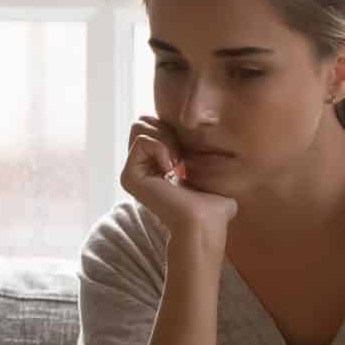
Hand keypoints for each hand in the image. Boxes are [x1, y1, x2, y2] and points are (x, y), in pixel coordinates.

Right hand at [120, 113, 236, 243]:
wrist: (205, 222)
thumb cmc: (213, 204)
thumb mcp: (210, 172)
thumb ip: (204, 158)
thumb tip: (215, 152)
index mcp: (155, 164)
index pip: (154, 124)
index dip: (173, 128)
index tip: (189, 153)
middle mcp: (140, 167)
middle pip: (142, 121)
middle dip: (167, 130)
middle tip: (182, 157)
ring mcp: (132, 172)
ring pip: (139, 127)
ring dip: (165, 139)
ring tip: (178, 163)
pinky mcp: (129, 176)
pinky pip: (141, 141)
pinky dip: (161, 148)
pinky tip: (171, 169)